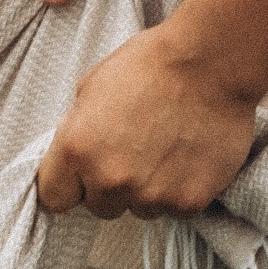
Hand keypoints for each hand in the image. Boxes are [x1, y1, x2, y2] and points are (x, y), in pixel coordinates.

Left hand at [36, 23, 258, 219]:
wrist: (213, 59)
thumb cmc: (152, 63)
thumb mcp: (92, 88)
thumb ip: (76, 133)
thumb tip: (73, 159)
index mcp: (76, 149)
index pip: (54, 197)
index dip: (70, 185)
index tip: (84, 176)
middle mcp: (110, 179)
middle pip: (100, 207)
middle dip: (113, 186)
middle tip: (137, 151)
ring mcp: (151, 194)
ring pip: (140, 209)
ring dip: (149, 188)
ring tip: (167, 148)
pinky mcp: (188, 201)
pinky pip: (175, 209)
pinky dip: (181, 190)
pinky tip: (189, 157)